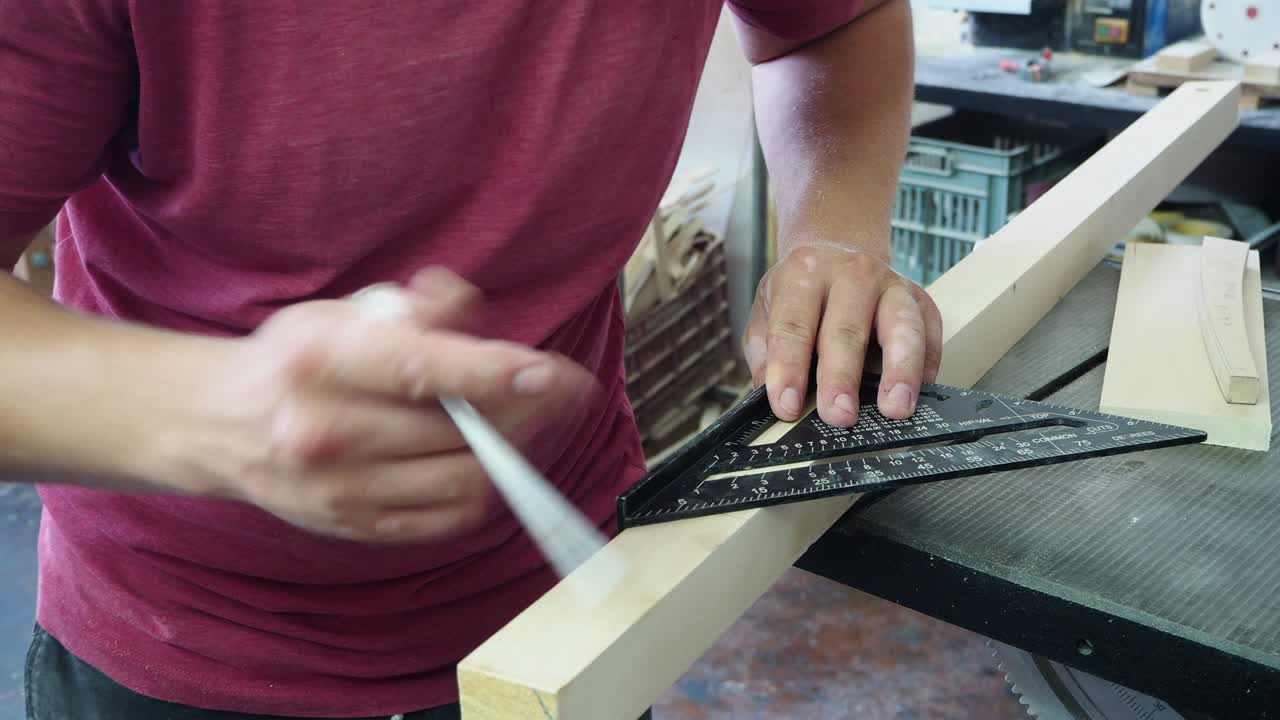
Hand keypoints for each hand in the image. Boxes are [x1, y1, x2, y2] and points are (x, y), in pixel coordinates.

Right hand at [186, 267, 597, 542]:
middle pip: (455, 430)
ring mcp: (340, 489)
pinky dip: (487, 489)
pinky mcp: (356, 526)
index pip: (420, 370)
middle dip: (526, 409)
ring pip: (463, 480)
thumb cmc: (297, 360)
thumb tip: (470, 307)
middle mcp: (325, 432)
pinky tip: (497, 458)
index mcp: (321, 363)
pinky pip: (448, 518)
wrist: (220, 427)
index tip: (547, 370)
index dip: (492, 372)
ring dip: (516, 451)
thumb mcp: (343, 313)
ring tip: (535, 420)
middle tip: (564, 389)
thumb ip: (415, 309)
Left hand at [742, 244, 941, 426]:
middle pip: (847, 329)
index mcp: (805, 274)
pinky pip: (931, 335)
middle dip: (842, 377)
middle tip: (839, 414)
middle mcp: (851, 274)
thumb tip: (768, 397)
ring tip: (894, 407)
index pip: (793, 326)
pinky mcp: (922, 301)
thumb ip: (764, 353)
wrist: (837, 253)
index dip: (788, 369)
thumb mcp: (767, 310)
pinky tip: (918, 393)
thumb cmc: (801, 292)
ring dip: (900, 371)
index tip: (787, 405)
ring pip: (901, 327)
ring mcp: (892, 285)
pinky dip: (927, 368)